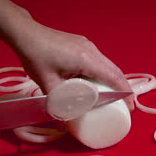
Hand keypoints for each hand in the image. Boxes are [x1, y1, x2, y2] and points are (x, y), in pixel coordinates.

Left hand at [10, 23, 133, 109]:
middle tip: (124, 106)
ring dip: (113, 81)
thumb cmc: (35, 56)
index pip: (114, 78)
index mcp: (86, 60)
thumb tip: (65, 121)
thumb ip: (59, 103)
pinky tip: (98, 84)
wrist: (26, 34)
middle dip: (123, 89)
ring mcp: (88, 46)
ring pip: (108, 66)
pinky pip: (99, 62)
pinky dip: (103, 74)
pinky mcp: (83, 45)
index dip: (125, 93)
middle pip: (115, 72)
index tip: (129, 106)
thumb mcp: (47, 84)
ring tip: (112, 97)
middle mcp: (92, 51)